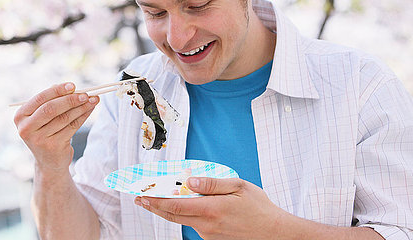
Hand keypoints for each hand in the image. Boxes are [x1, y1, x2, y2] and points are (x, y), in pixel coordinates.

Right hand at [14, 83, 98, 171]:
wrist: (48, 160)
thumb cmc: (46, 131)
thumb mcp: (43, 116)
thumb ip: (52, 100)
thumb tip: (71, 88)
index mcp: (20, 116)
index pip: (40, 99)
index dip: (57, 91)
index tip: (73, 85)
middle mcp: (26, 128)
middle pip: (51, 109)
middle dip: (70, 99)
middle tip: (86, 94)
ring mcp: (39, 140)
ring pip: (64, 118)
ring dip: (81, 107)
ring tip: (93, 100)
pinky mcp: (54, 147)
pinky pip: (72, 127)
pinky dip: (83, 116)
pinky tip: (90, 109)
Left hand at [135, 177, 286, 239]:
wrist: (276, 234)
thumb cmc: (259, 208)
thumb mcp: (239, 187)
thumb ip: (213, 183)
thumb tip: (191, 180)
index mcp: (212, 209)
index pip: (175, 204)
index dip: (155, 200)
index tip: (141, 194)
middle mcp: (206, 225)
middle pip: (172, 214)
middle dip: (153, 206)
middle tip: (139, 198)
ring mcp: (209, 235)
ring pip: (182, 220)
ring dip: (168, 209)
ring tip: (154, 199)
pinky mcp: (212, 239)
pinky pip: (194, 224)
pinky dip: (184, 214)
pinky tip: (183, 206)